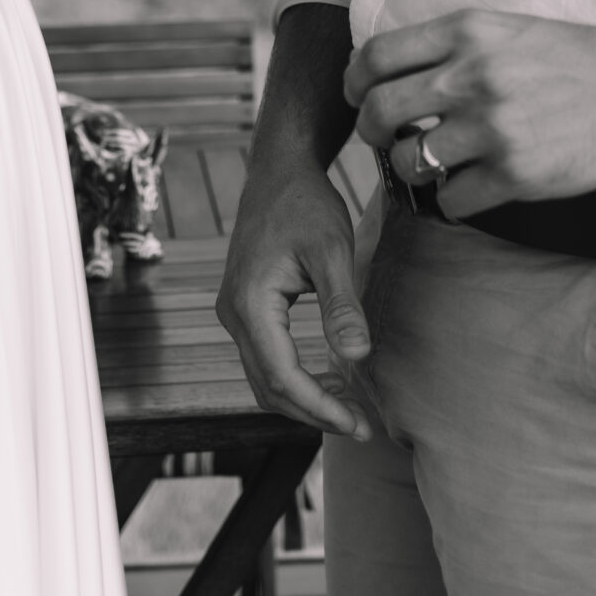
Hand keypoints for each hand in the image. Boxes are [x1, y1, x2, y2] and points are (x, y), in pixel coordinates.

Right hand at [216, 160, 375, 441]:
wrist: (279, 170)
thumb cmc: (306, 203)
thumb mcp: (333, 249)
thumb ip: (342, 306)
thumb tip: (358, 358)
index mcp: (250, 303)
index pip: (283, 377)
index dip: (322, 407)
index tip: (360, 423)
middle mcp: (233, 314)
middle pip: (269, 387)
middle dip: (315, 412)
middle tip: (362, 425)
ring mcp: (234, 312)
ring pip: (265, 378)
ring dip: (306, 399)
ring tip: (350, 409)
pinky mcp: (244, 308)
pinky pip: (266, 358)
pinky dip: (296, 378)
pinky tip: (330, 380)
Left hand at [343, 8, 595, 218]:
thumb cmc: (565, 57)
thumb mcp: (500, 28)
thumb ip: (447, 45)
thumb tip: (386, 70)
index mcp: (464, 33)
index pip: (377, 55)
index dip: (354, 81)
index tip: (358, 96)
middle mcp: (471, 76)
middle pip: (379, 111)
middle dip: (369, 130)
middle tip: (383, 138)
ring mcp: (492, 127)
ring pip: (409, 160)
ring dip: (410, 169)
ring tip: (429, 164)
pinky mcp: (514, 173)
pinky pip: (451, 201)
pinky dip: (450, 201)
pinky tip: (467, 189)